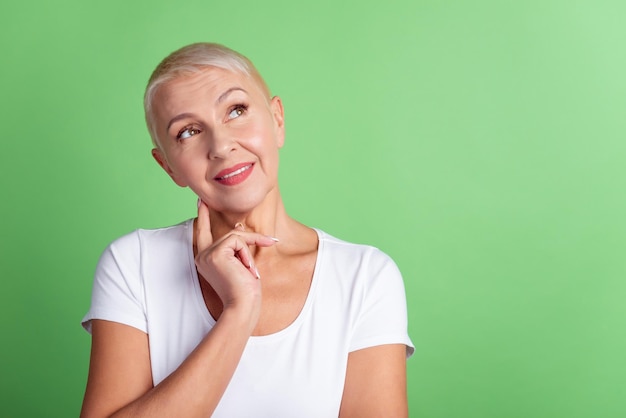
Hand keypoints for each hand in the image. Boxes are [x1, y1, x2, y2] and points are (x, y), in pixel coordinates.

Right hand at [194, 199, 276, 318]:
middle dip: (252, 238)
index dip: (203, 216)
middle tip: (271, 241)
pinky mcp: (216, 253)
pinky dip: (247, 253)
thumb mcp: (241, 263)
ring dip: (251, 249)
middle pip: (230, 233)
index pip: (203, 233)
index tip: (202, 201)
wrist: (242, 306)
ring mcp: (207, 254)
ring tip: (252, 270)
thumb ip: (237, 246)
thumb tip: (239, 224)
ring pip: (236, 235)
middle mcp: (202, 256)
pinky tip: (247, 269)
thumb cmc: (244, 291)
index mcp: (206, 259)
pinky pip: (238, 240)